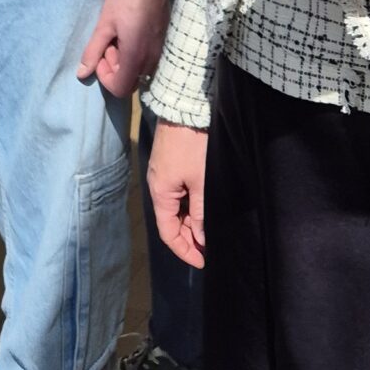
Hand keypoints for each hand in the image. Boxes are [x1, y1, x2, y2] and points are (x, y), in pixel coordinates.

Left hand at [77, 0, 170, 100]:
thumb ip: (92, 51)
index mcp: (135, 56)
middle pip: (131, 81)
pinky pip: (147, 57)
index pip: (121, 89)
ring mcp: (160, 48)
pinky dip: (135, 51)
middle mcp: (151, 57)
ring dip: (124, 59)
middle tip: (107, 44)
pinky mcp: (163, 38)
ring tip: (117, 34)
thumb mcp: (104, 24)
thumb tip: (81, 74)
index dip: (105, 78)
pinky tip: (128, 29)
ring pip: (139, 69)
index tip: (100, 56)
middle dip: (114, 68)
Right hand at [148, 119, 207, 267]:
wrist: (186, 107)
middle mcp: (158, 185)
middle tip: (211, 249)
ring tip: (211, 231)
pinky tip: (205, 208)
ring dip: (191, 221)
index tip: (203, 262)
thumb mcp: (202, 182)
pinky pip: (179, 193)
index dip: (185, 250)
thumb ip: (201, 213)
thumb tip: (202, 239)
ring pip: (176, 207)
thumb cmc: (194, 145)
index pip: (168, 233)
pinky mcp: (172, 163)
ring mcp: (164, 173)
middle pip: (171, 221)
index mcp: (160, 193)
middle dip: (189, 238)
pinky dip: (190, 205)